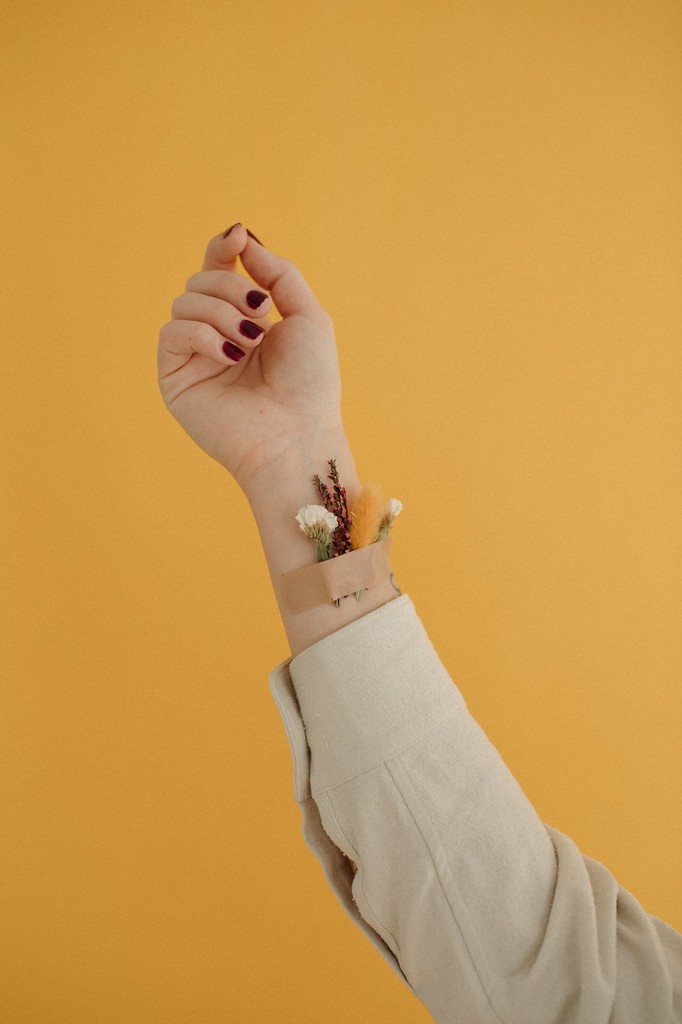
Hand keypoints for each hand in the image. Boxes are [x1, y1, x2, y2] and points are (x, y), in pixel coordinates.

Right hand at [157, 225, 345, 495]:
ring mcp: (194, 357)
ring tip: (250, 343)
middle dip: (231, 288)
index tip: (237, 238)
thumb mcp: (308, 316)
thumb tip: (241, 238)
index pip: (221, 271)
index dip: (223, 249)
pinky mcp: (175, 378)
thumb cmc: (310, 384)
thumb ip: (278, 272)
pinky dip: (202, 334)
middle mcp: (217, 335)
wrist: (296, 435)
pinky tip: (228, 355)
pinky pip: (171, 333)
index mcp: (246, 320)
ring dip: (222, 313)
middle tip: (260, 314)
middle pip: (200, 280)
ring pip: (185, 302)